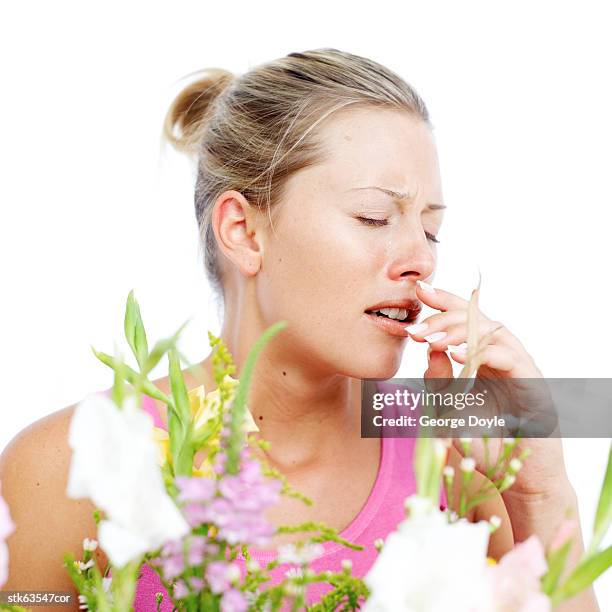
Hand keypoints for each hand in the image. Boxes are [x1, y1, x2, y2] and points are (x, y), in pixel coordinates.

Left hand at [406, 279, 566, 498]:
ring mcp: (521, 368)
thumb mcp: (449, 411)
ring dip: (460, 332)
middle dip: (444, 318)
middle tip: (417, 329)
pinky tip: (457, 356)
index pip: (465, 320)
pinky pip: (510, 358)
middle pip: (478, 319)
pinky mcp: (535, 385)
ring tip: (432, 341)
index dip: (445, 302)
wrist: (518, 479)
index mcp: (483, 358)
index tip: (419, 290)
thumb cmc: (483, 444)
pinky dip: (484, 353)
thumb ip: (439, 382)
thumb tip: (430, 351)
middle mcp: (504, 357)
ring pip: (495, 332)